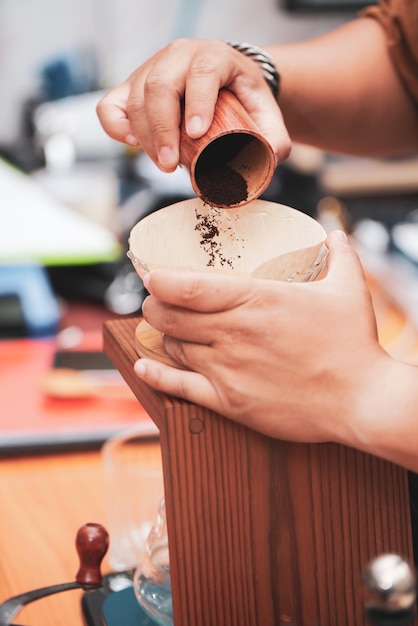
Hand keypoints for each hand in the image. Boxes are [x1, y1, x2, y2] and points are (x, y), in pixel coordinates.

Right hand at [96, 38, 289, 171]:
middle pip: (160, 86)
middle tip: (171, 165)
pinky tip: (133, 144)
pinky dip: (116, 127)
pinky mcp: (132, 87)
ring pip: (136, 99)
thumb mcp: (265, 110)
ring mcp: (151, 69)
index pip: (201, 73)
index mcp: (213, 56)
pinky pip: (110, 106)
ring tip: (164, 164)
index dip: (197, 102)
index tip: (196, 133)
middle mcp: (178, 56)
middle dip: (163, 130)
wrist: (223, 78)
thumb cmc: (242, 95)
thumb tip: (271, 158)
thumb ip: (274, 135)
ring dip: (145, 138)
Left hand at [134, 231, 391, 447]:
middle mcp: (233, 332)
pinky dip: (156, 374)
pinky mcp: (229, 401)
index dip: (159, 280)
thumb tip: (335, 234)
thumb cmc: (353, 345)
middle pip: (170, 316)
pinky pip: (179, 387)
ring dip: (165, 336)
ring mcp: (227, 368)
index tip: (152, 275)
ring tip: (169, 329)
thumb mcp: (348, 290)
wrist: (360, 400)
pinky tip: (144, 366)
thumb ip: (339, 257)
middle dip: (155, 306)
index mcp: (255, 300)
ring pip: (174, 346)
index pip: (187, 286)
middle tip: (158, 301)